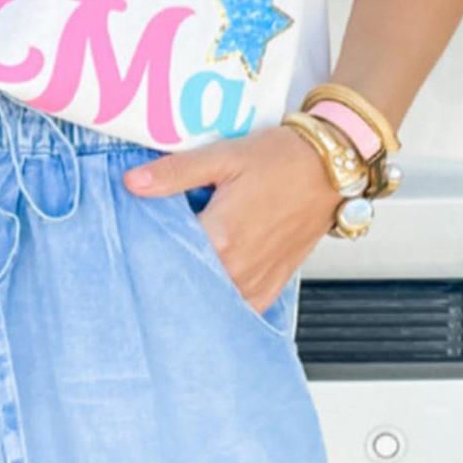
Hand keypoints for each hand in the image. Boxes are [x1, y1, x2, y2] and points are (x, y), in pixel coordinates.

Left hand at [124, 124, 343, 310]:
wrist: (329, 169)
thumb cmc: (281, 159)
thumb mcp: (223, 156)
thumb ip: (175, 173)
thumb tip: (132, 183)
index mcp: (221, 238)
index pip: (164, 254)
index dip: (145, 244)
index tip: (133, 235)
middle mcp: (237, 269)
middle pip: (184, 279)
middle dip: (165, 266)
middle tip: (151, 248)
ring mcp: (255, 283)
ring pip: (208, 297)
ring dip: (191, 283)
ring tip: (180, 260)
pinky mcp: (270, 288)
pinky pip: (235, 306)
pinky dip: (218, 297)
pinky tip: (208, 278)